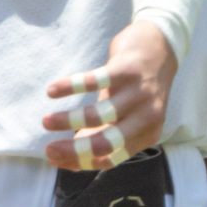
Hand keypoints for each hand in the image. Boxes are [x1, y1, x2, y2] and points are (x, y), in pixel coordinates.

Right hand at [42, 21, 177, 169]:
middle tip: (48, 150)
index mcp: (147, 134)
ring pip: (97, 115)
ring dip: (67, 120)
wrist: (161, 45)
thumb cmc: (137, 87)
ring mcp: (138, 93)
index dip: (80, 161)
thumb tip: (70, 160)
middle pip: (106, 143)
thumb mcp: (126, 114)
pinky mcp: (126, 70)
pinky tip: (51, 91)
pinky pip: (92, 82)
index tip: (54, 159)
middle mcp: (146, 117)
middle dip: (73, 150)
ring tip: (46, 122)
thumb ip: (101, 135)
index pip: (111, 158)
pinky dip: (69, 87)